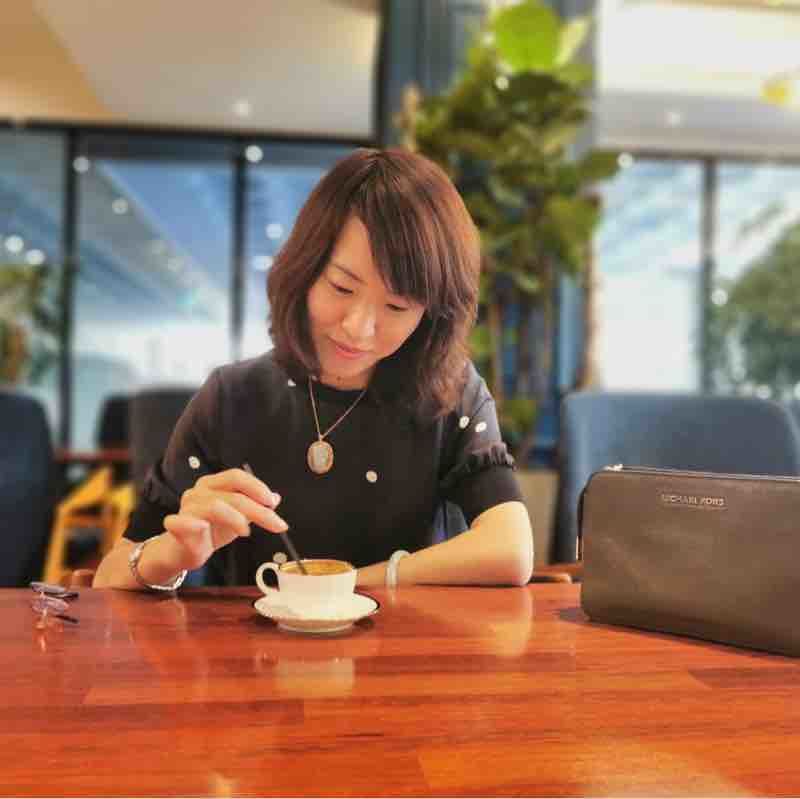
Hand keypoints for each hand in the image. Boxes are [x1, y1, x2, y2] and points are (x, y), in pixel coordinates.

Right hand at [163, 469, 287, 568]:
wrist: (182, 552)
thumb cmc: (208, 532)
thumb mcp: (237, 518)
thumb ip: (254, 506)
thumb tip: (275, 498)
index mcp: (213, 484)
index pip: (236, 477)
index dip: (257, 487)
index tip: (272, 502)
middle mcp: (199, 492)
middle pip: (232, 494)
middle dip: (258, 510)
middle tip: (276, 524)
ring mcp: (187, 508)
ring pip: (215, 506)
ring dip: (235, 519)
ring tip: (246, 532)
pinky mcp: (176, 526)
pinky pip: (182, 522)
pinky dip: (192, 524)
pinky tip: (202, 528)